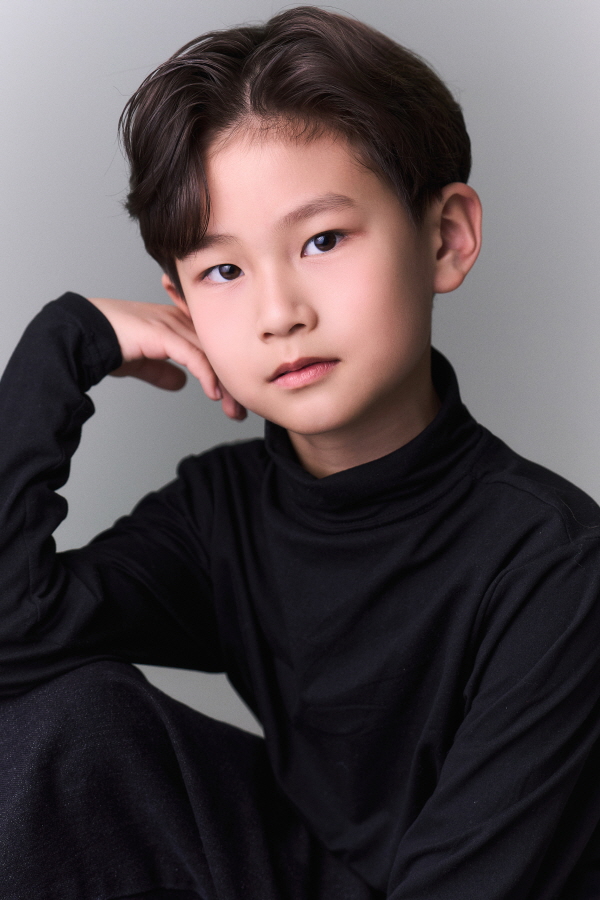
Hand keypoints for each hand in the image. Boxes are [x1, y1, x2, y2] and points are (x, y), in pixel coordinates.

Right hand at [88, 297, 245, 419]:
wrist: (83, 336)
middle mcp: (179, 320)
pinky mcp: (163, 333)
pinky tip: (214, 394)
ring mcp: (172, 325)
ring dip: (225, 386)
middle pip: (217, 352)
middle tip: (241, 411)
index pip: (211, 349)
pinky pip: (194, 356)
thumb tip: (180, 383)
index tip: (234, 400)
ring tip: (233, 409)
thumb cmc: (108, 344)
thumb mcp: (142, 362)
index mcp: (176, 323)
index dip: (225, 375)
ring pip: (210, 356)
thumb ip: (161, 371)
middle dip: (232, 384)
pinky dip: (207, 376)